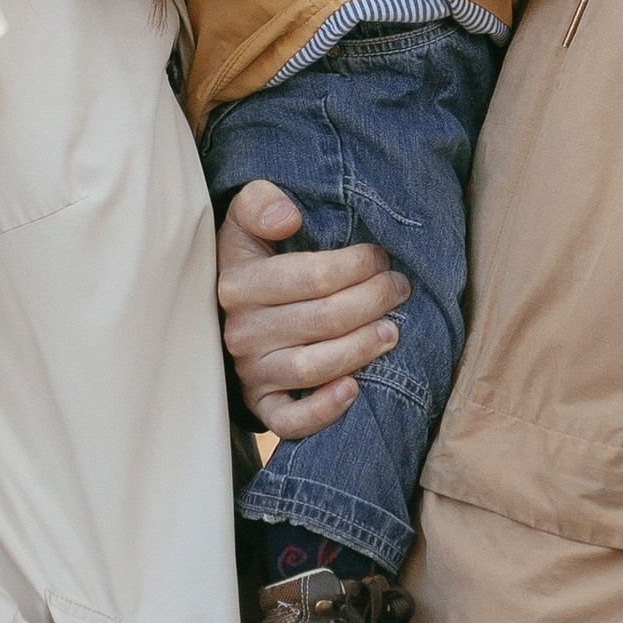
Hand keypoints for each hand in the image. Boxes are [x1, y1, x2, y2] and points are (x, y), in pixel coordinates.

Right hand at [215, 178, 407, 441]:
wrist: (224, 313)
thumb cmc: (252, 260)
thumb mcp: (245, 221)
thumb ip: (260, 203)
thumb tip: (287, 218)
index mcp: (238, 283)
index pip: (313, 276)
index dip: (358, 265)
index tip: (381, 257)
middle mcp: (241, 331)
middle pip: (324, 319)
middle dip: (373, 300)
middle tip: (399, 288)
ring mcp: (250, 372)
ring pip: (315, 366)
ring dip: (363, 348)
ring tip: (393, 331)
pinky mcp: (261, 405)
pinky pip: (290, 420)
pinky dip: (323, 410)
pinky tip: (354, 390)